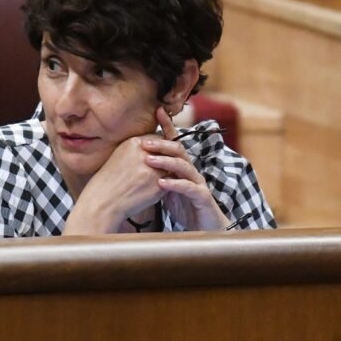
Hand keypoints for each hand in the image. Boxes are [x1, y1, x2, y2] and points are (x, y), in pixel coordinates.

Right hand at [63, 135, 165, 234]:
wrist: (101, 202)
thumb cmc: (106, 182)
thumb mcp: (119, 156)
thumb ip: (137, 151)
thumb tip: (154, 150)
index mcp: (134, 143)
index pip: (157, 140)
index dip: (158, 150)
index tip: (154, 158)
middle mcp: (144, 153)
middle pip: (166, 152)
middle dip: (163, 161)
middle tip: (153, 172)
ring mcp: (152, 169)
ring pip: (169, 168)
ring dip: (163, 174)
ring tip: (147, 183)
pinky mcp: (158, 185)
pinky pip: (169, 183)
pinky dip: (161, 188)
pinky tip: (147, 192)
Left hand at [142, 107, 228, 230]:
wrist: (205, 228)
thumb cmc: (185, 207)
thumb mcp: (166, 188)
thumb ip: (156, 175)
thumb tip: (135, 164)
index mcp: (182, 167)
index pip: (175, 142)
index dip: (168, 126)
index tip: (157, 111)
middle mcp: (191, 171)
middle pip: (179, 150)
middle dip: (161, 144)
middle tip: (143, 142)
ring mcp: (198, 183)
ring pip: (184, 166)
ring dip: (165, 162)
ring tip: (148, 160)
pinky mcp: (202, 198)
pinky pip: (189, 188)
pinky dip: (175, 184)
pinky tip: (161, 183)